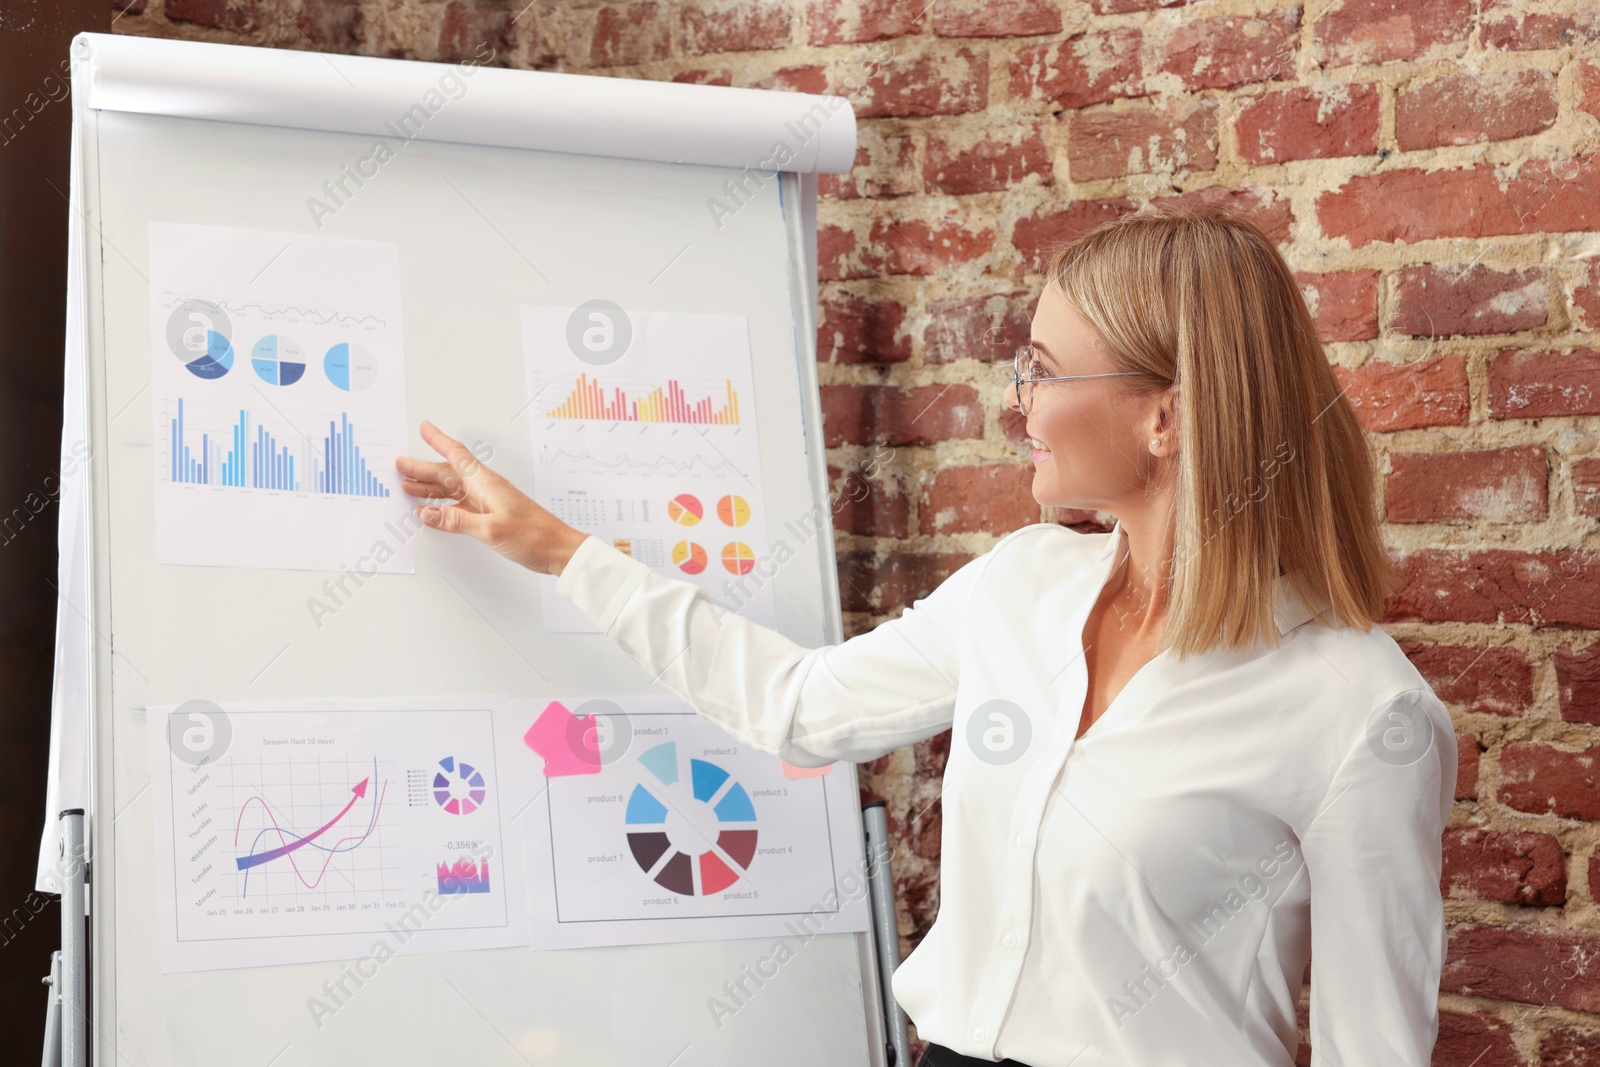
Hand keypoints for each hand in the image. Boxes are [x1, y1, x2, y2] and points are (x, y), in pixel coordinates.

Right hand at [395, 421, 588, 575]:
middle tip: (400, 464)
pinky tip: (432, 511)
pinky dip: (443, 508)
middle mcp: (485, 488)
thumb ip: (456, 521)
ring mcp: (487, 502)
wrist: (557, 549)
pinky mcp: (490, 517)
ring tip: (408, 486)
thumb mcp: (490, 528)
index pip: (457, 456)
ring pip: (452, 490)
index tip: (425, 428)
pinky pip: (460, 507)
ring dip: (430, 488)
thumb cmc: (533, 535)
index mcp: (486, 483)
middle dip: (423, 468)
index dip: (439, 441)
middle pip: (448, 473)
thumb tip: (426, 513)